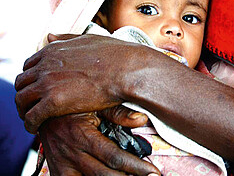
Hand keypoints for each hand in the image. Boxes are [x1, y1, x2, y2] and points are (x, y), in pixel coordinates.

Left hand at [15, 34, 147, 132]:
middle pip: (22, 82)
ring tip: (31, 118)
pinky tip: (36, 128)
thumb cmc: (115, 55)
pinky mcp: (54, 102)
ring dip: (24, 109)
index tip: (38, 87)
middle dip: (25, 93)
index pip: (29, 66)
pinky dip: (30, 124)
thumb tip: (50, 35)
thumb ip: (66, 39)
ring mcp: (48, 83)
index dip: (32, 78)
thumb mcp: (88, 40)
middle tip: (32, 104)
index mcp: (54, 50)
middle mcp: (46, 65)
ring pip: (21, 100)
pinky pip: (32, 116)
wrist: (127, 69)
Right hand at [39, 107, 158, 174]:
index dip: (136, 167)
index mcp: (83, 136)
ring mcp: (62, 167)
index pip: (114, 157)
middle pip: (105, 175)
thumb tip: (142, 119)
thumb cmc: (72, 106)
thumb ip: (118, 113)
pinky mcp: (57, 173)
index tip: (153, 172)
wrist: (41, 113)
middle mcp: (72, 155)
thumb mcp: (94, 104)